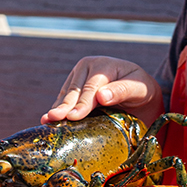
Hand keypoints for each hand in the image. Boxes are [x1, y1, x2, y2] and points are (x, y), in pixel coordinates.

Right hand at [42, 57, 163, 127]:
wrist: (137, 91)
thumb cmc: (140, 89)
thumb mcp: (138, 88)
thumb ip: (122, 90)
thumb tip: (102, 96)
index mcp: (103, 65)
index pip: (91, 87)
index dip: (82, 103)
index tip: (74, 116)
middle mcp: (87, 67)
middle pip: (75, 90)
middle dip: (65, 106)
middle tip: (54, 119)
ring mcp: (78, 76)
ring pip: (66, 94)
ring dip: (57, 108)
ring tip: (46, 121)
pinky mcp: (73, 87)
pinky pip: (64, 99)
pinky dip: (58, 110)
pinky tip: (48, 121)